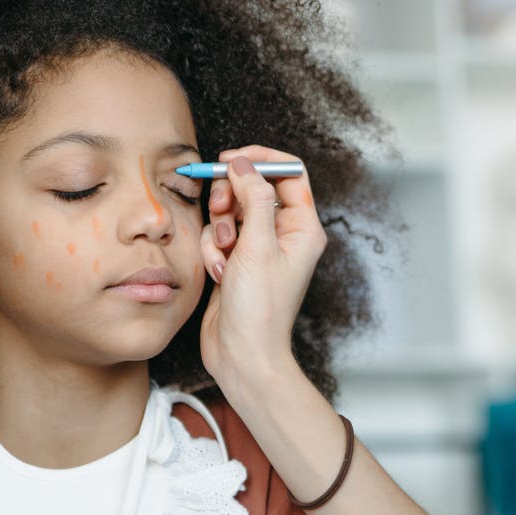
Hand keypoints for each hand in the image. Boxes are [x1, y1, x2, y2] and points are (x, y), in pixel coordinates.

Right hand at [198, 146, 325, 402]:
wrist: (242, 355)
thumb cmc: (259, 310)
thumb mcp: (258, 245)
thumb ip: (254, 198)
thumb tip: (244, 164)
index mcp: (303, 227)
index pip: (290, 173)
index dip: (260, 160)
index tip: (230, 159)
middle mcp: (284, 234)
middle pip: (254, 188)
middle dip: (232, 197)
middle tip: (223, 210)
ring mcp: (259, 248)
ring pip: (231, 212)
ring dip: (219, 228)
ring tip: (224, 254)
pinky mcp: (236, 261)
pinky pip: (218, 236)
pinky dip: (212, 250)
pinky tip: (217, 273)